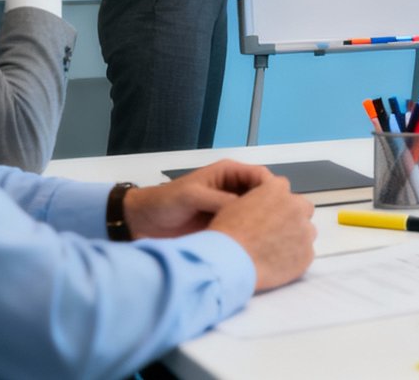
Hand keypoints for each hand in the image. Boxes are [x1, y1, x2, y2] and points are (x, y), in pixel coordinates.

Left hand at [124, 160, 274, 238]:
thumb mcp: (192, 196)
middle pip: (263, 195)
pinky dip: (249, 235)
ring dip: (260, 223)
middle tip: (274, 224)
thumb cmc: (164, 202)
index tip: (275, 205)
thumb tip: (247, 209)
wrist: (142, 223)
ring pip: (256, 214)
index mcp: (228, 174)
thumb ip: (219, 200)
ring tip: (265, 237)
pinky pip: (243, 229)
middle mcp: (233, 190)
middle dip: (270, 207)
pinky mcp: (224, 226)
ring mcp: (230, 209)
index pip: (261, 176)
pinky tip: (252, 244)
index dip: (271, 189)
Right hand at [208, 176, 317, 291]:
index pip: (284, 187)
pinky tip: (276, 263)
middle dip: (292, 217)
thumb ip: (256, 201)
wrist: (230, 263)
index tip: (270, 211)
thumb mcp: (234, 206)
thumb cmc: (228, 236)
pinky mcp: (307, 254)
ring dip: (295, 237)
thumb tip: (260, 207)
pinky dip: (294, 258)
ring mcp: (304, 231)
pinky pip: (305, 253)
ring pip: (307, 231)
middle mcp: (295, 207)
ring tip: (274, 250)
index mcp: (276, 190)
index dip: (276, 201)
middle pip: (302, 208)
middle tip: (275, 231)